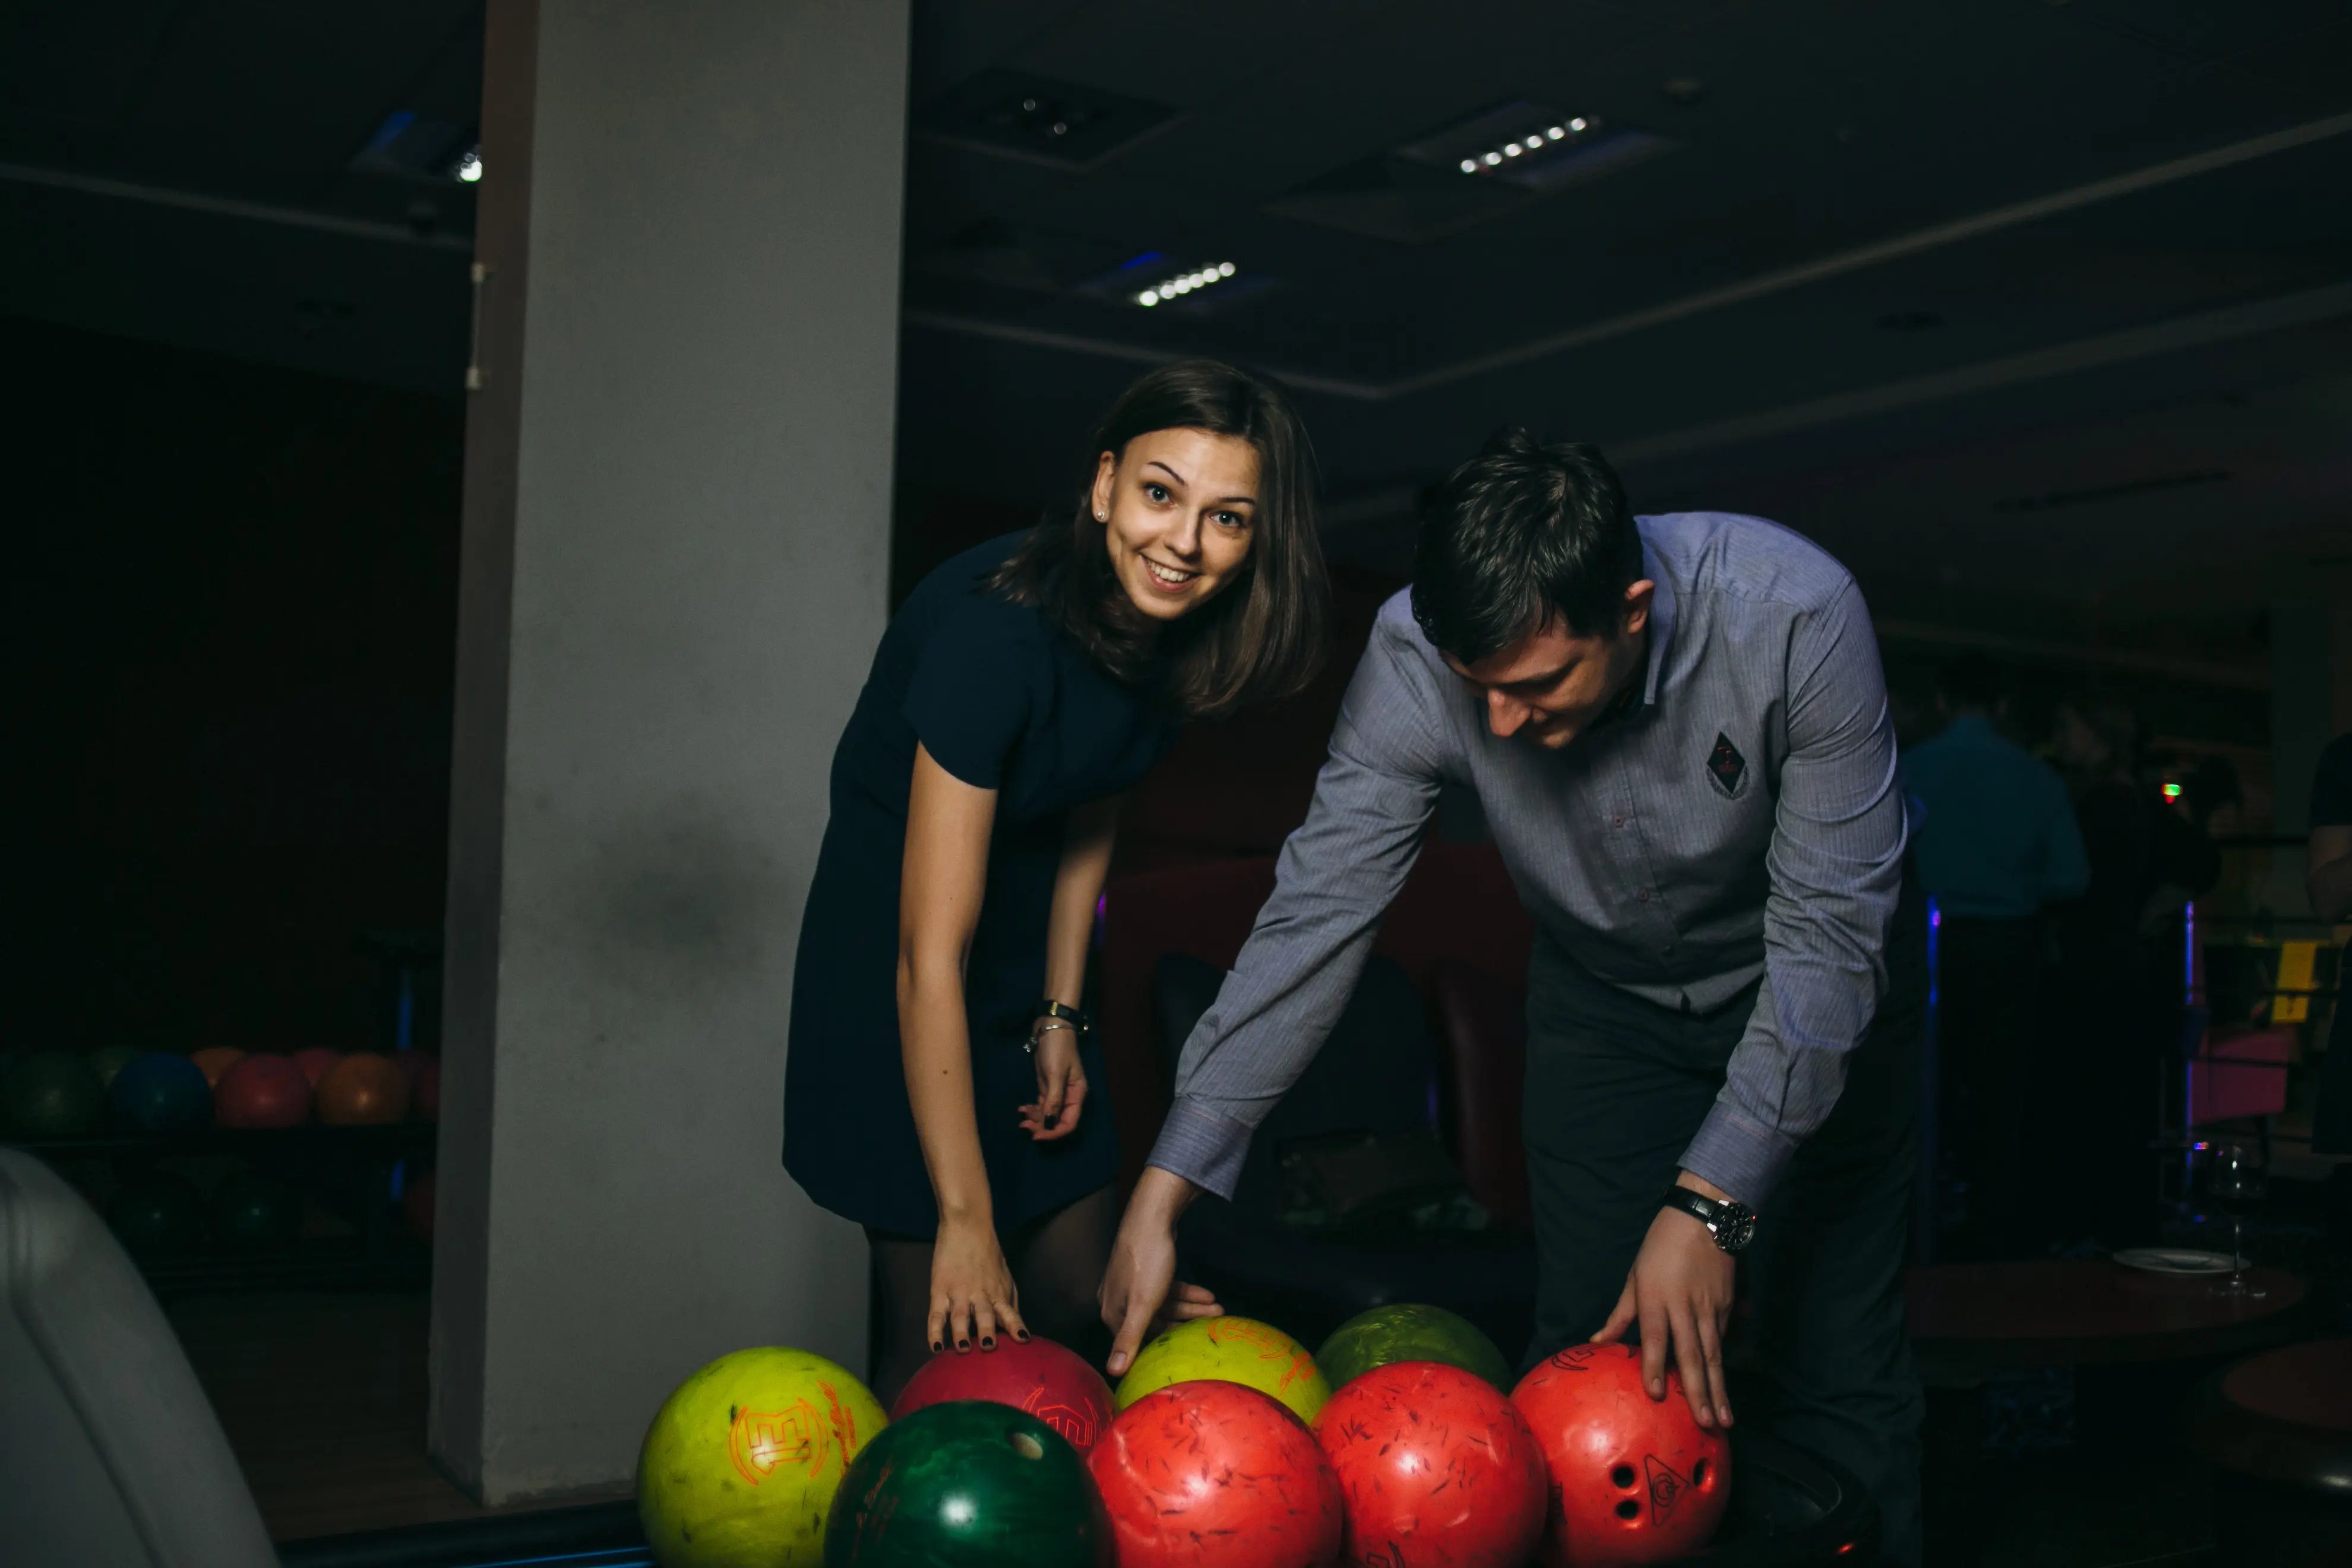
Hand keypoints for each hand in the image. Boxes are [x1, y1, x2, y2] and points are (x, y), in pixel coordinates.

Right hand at [928, 1215, 1027, 1354]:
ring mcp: (959, 1292)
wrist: (967, 1225)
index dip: (1016, 1327)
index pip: (1009, 1313)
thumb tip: (1017, 1330)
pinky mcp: (939, 1290)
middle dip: (987, 1331)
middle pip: (985, 1315)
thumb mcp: (1005, 1277)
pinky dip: (935, 1332)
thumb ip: (1010, 1303)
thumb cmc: (988, 1254)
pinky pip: (936, 1315)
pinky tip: (936, 1347)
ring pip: (960, 1316)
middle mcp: (980, 1294)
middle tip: (988, 1346)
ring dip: (961, 1333)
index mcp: (998, 1293)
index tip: (1023, 1341)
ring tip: (963, 1349)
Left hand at [1017, 1022, 1086, 1140]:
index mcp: (1077, 1095)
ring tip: (1021, 1116)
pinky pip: (1041, 1105)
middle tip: (1024, 1127)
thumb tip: (1049, 1122)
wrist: (1050, 1026)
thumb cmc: (1057, 1049)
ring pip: (1047, 1114)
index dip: (1054, 1132)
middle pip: (1057, 1121)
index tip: (1038, 1136)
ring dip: (1035, 1119)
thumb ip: (1053, 1099)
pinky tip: (1022, 1109)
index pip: (1069, 1123)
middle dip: (1042, 1126)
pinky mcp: (1047, 1086)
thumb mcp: (1055, 1074)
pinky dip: (1032, 1109)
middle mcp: (1069, 1097)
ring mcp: (1057, 1092)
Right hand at [1100, 1167, 1221, 1375]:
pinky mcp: (1145, 1270)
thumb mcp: (1143, 1304)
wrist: (1152, 1214)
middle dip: (1188, 1322)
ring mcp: (1132, 1284)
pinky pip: (1166, 1289)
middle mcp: (1119, 1300)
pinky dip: (1186, 1293)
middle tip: (1217, 1320)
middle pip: (1156, 1321)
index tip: (1193, 1350)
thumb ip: (1129, 1339)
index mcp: (1113, 1312)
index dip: (1168, 1346)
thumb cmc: (1146, 1261)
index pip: (1140, 1342)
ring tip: (1219, 1307)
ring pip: (1164, 1304)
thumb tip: (1112, 1372)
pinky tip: (1206, 1294)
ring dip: (1192, 1307)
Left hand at [1592, 1174, 1738, 1429]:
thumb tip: (1598, 1341)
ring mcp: (1710, 1309)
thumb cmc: (1661, 1245)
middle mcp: (1685, 1307)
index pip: (1656, 1338)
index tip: (1655, 1394)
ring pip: (1714, 1356)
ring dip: (1718, 1390)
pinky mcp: (1726, 1307)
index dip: (1655, 1366)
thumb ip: (1620, 1313)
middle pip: (1692, 1355)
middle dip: (1698, 1392)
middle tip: (1704, 1423)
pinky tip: (1723, 1392)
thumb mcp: (1635, 1275)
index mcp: (1656, 1297)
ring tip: (1723, 1421)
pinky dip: (1722, 1369)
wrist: (1705, 1218)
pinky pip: (1721, 1343)